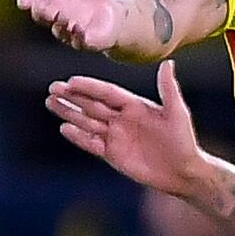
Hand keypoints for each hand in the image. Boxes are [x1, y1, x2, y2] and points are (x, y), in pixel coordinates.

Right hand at [18, 0, 117, 50]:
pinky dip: (83, 37)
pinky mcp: (91, 40)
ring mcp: (72, 32)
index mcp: (45, 2)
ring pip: (64, 28)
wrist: (111, 9)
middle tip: (43, 6)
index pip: (33, 2)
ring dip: (64, 22)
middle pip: (47, 15)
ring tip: (66, 16)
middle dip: (45, 11)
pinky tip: (84, 30)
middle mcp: (55, 18)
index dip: (30, 0)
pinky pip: (85, 41)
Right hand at [48, 62, 208, 198]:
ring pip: (87, 122)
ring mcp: (115, 136)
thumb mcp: (177, 113)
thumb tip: (168, 63)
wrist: (183, 172)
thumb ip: (169, 89)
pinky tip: (64, 128)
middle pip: (92, 105)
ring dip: (69, 113)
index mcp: (135, 105)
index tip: (71, 81)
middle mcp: (121, 118)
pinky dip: (78, 137)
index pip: (107, 93)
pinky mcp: (111, 154)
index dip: (90, 87)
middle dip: (72, 97)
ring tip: (51, 102)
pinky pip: (91, 143)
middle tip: (53, 88)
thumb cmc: (184, 140)